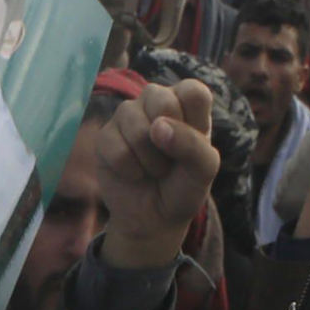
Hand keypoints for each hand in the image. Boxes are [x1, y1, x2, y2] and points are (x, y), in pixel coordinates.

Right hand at [96, 76, 223, 271]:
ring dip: (150, 160)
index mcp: (187, 102)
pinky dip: (130, 170)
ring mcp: (128, 114)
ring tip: (154, 169)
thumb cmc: (184, 186)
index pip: (193, 91)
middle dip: (169, 141)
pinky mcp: (105, 135)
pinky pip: (115, 148)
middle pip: (162, 99)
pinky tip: (134, 173)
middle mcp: (157, 100)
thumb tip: (158, 126)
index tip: (193, 144)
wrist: (154, 218)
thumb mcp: (203, 169)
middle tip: (171, 159)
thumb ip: (192, 144)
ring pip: (136, 126)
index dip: (193, 122)